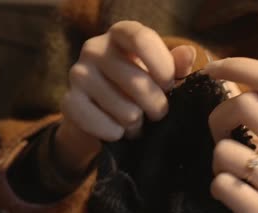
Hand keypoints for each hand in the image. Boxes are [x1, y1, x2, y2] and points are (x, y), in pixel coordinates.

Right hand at [54, 21, 195, 173]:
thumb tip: (189, 54)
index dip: (162, 66)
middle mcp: (94, 48)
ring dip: (137, 124)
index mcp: (120, 34)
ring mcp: (77, 74)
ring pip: (125, 110)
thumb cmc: (138, 87)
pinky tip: (118, 131)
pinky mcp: (68, 102)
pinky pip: (103, 125)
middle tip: (158, 113)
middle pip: (137, 81)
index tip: (169, 85)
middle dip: (157, 107)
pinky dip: (116, 134)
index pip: (142, 39)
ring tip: (136, 121)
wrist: (101, 113)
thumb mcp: (159, 73)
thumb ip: (175, 65)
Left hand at [206, 58, 257, 212]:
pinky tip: (232, 194)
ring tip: (232, 171)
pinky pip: (222, 185)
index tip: (213, 69)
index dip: (238, 66)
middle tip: (221, 133)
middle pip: (246, 105)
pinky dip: (218, 187)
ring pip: (225, 150)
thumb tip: (227, 80)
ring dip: (217, 160)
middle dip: (219, 116)